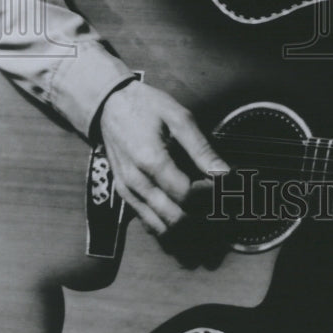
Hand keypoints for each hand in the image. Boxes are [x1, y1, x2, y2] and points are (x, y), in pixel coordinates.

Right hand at [98, 81, 228, 236]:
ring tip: (204, 208)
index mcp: (150, 161)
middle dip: (200, 215)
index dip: (209, 194)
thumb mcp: (179, 117)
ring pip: (160, 227)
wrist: (109, 105)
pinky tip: (183, 210)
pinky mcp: (123, 195)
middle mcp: (135, 182)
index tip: (222, 184)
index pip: (186, 195)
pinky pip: (147, 221)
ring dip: (185, 224)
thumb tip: (224, 173)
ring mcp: (127, 191)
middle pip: (174, 218)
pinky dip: (167, 223)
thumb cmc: (146, 107)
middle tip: (217, 201)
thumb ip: (201, 148)